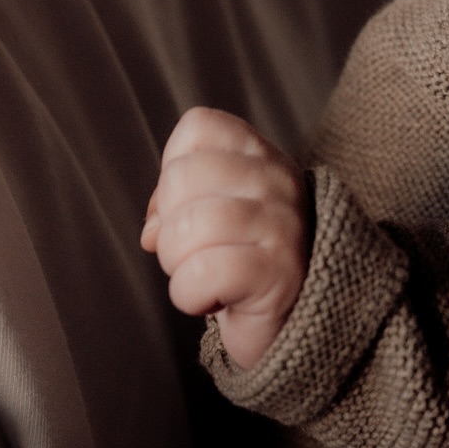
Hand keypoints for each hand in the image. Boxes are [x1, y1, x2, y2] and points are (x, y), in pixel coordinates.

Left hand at [141, 107, 310, 368]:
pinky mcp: (278, 274)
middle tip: (198, 250)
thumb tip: (152, 229)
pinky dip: (190, 295)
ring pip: (186, 226)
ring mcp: (283, 225)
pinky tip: (215, 298)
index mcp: (262, 156)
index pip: (198, 127)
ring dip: (177, 264)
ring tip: (204, 275)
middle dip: (170, 225)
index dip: (174, 170)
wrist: (296, 320)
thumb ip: (178, 201)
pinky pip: (202, 273)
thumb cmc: (244, 260)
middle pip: (182, 177)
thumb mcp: (214, 211)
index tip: (194, 205)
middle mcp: (277, 180)